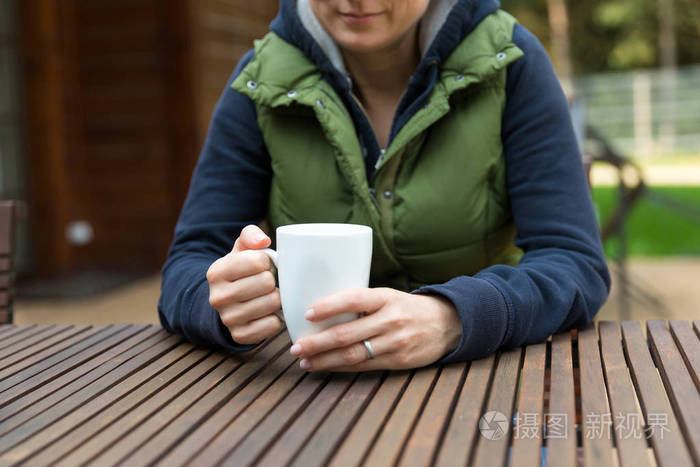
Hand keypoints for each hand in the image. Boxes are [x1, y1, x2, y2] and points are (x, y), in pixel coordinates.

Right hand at [206, 224, 281, 344]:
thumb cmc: (241, 270)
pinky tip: (267, 312)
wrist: (228, 301)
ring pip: (271, 303)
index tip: (262, 266)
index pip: (256, 262)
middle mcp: (218, 297)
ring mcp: (228, 318)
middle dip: (272, 280)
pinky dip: (275, 318)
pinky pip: (272, 324)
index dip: (266, 262)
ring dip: (276, 298)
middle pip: (266, 283)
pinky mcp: (240, 335)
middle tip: (267, 282)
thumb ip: (251, 235)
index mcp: (217, 272)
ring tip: (268, 295)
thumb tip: (263, 241)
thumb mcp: (242, 248)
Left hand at [289, 287, 461, 371]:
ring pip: (352, 355)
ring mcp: (394, 342)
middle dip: (317, 343)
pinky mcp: (397, 361)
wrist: (446, 324)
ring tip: (304, 361)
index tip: (307, 313)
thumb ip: (361, 302)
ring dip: (324, 360)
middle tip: (295, 347)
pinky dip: (340, 367)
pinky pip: (363, 366)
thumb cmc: (406, 307)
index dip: (329, 306)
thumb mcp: (388, 296)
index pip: (354, 299)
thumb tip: (320, 308)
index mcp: (386, 298)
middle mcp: (390, 320)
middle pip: (347, 334)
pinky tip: (324, 366)